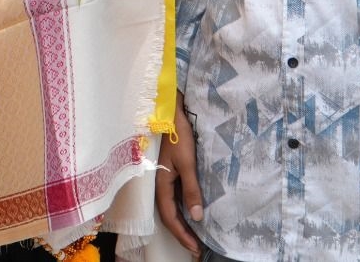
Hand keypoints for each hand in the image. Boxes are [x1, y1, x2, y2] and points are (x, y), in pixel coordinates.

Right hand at [155, 91, 202, 256]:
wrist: (170, 111)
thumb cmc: (178, 135)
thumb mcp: (188, 163)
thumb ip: (192, 190)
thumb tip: (198, 217)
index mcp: (162, 184)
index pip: (171, 218)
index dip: (183, 235)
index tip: (196, 248)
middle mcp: (161, 184)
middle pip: (170, 215)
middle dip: (182, 233)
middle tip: (197, 247)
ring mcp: (165, 177)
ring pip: (172, 207)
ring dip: (183, 221)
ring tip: (196, 233)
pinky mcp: (170, 170)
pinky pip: (175, 196)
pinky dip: (183, 208)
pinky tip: (192, 209)